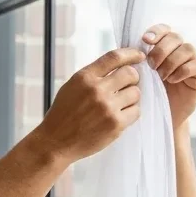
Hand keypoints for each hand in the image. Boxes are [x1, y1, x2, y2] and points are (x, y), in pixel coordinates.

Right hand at [33, 47, 143, 164]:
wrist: (55, 142)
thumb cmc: (63, 115)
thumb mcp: (71, 88)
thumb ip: (93, 77)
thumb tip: (120, 67)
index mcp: (84, 78)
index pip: (114, 57)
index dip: (131, 54)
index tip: (139, 56)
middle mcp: (96, 90)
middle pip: (131, 74)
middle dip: (132, 79)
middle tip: (127, 86)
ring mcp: (107, 107)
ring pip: (136, 93)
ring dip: (131, 97)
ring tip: (119, 104)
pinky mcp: (116, 124)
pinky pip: (136, 111)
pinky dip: (130, 113)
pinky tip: (118, 116)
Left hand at [142, 24, 195, 127]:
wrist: (155, 114)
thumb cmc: (143, 92)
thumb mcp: (135, 74)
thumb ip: (132, 60)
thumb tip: (122, 48)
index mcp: (161, 46)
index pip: (163, 29)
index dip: (156, 32)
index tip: (145, 40)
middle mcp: (177, 50)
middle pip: (175, 37)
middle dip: (161, 50)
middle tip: (151, 65)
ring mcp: (189, 62)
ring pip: (188, 49)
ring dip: (172, 61)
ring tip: (160, 76)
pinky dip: (183, 70)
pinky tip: (172, 80)